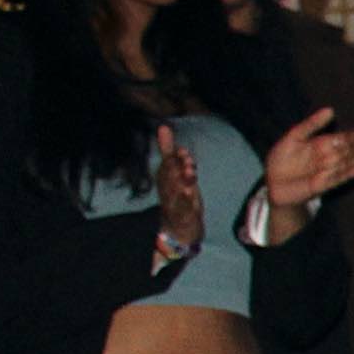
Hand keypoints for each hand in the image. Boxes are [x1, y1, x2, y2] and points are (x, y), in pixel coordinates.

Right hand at [151, 124, 203, 250]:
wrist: (176, 226)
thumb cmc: (176, 193)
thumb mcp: (174, 170)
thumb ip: (168, 149)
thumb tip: (163, 127)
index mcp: (164, 177)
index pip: (168, 165)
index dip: (176, 159)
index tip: (185, 152)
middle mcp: (166, 188)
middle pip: (171, 177)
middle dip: (179, 168)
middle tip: (189, 162)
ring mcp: (173, 202)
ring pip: (176, 190)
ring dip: (183, 182)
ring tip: (190, 175)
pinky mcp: (182, 214)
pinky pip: (182, 207)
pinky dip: (185, 201)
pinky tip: (190, 194)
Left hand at [262, 108, 353, 215]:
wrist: (272, 182)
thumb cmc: (281, 159)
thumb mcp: (294, 136)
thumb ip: (311, 124)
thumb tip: (331, 110)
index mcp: (322, 145)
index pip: (343, 138)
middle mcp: (328, 158)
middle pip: (347, 150)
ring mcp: (327, 171)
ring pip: (346, 163)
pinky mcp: (322, 185)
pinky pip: (338, 179)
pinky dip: (348, 174)